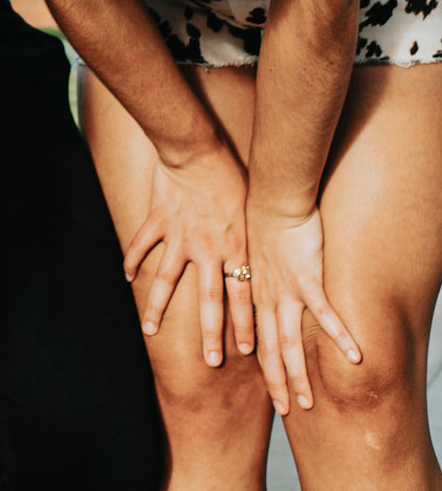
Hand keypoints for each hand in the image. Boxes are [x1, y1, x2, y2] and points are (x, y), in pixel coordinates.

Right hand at [123, 143, 255, 367]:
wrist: (197, 148)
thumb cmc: (229, 173)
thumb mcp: (249, 207)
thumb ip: (249, 235)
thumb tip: (260, 254)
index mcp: (234, 245)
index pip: (243, 294)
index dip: (246, 323)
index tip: (248, 350)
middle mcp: (207, 248)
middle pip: (210, 299)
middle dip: (211, 333)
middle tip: (210, 361)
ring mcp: (179, 236)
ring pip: (167, 280)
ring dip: (157, 308)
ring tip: (150, 331)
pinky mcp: (158, 221)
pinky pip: (142, 245)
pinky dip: (132, 260)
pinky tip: (127, 277)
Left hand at [248, 203, 359, 414]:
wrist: (272, 196)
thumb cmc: (263, 218)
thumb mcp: (252, 252)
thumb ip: (259, 274)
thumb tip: (260, 286)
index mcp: (255, 292)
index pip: (258, 339)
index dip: (263, 368)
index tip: (270, 392)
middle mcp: (268, 298)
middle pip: (271, 350)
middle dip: (276, 383)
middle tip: (286, 412)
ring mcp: (288, 291)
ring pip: (291, 343)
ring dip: (299, 375)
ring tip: (308, 402)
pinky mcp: (308, 278)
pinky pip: (325, 314)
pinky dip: (340, 337)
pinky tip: (355, 356)